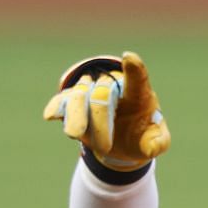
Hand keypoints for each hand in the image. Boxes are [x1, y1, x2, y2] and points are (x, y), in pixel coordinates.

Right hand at [42, 50, 169, 169]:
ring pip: (79, 95)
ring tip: (74, 135)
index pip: (138, 79)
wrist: (122, 144)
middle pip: (102, 93)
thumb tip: (152, 149)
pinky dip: (57, 107)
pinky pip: (63, 101)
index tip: (129, 58)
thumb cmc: (142, 136)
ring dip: (77, 116)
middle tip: (105, 148)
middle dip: (101, 119)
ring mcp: (92, 93)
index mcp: (138, 94)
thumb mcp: (155, 142)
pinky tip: (50, 115)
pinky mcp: (74, 104)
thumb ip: (157, 143)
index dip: (134, 69)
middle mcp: (113, 88)